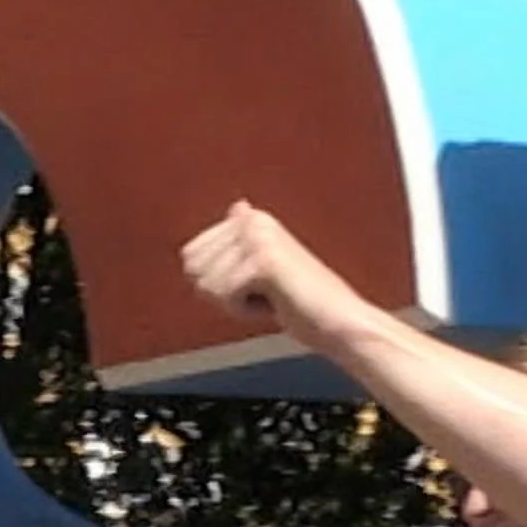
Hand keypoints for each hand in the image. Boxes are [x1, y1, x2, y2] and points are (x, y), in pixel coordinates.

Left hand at [180, 201, 362, 337]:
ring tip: (273, 296)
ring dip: (236, 303)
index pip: (189, 256)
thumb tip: (237, 205)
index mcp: (249, 217)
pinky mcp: (264, 261)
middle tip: (263, 292)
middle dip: (222, 293)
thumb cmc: (301, 300)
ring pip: (207, 285)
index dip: (216, 284)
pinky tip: (277, 303)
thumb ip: (240, 242)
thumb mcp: (262, 266)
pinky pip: (226, 296)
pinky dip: (247, 311)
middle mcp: (251, 220)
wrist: (336, 320)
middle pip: (194, 270)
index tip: (253, 285)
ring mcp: (258, 238)